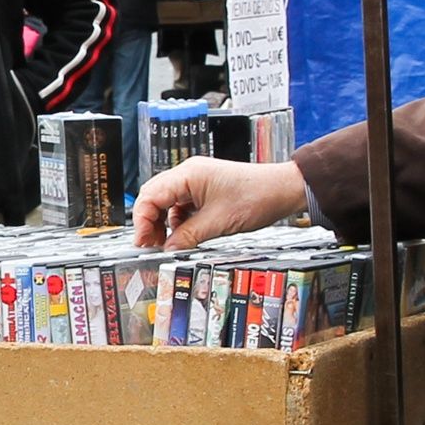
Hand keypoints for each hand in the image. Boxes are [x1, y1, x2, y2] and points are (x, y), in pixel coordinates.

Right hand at [130, 157, 309, 249]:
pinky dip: (178, 221)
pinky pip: (182, 205)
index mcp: (188, 175)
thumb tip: (168, 250)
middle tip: (150, 246)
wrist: (282, 190)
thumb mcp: (218, 223)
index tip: (142, 243)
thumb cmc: (256, 197)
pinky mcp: (205, 190)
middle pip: (154, 197)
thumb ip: (188, 237)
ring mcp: (197, 181)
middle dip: (149, 222)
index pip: (150, 196)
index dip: (142, 221)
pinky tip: (183, 236)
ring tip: (167, 244)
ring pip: (167, 202)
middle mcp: (189, 174)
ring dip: (163, 223)